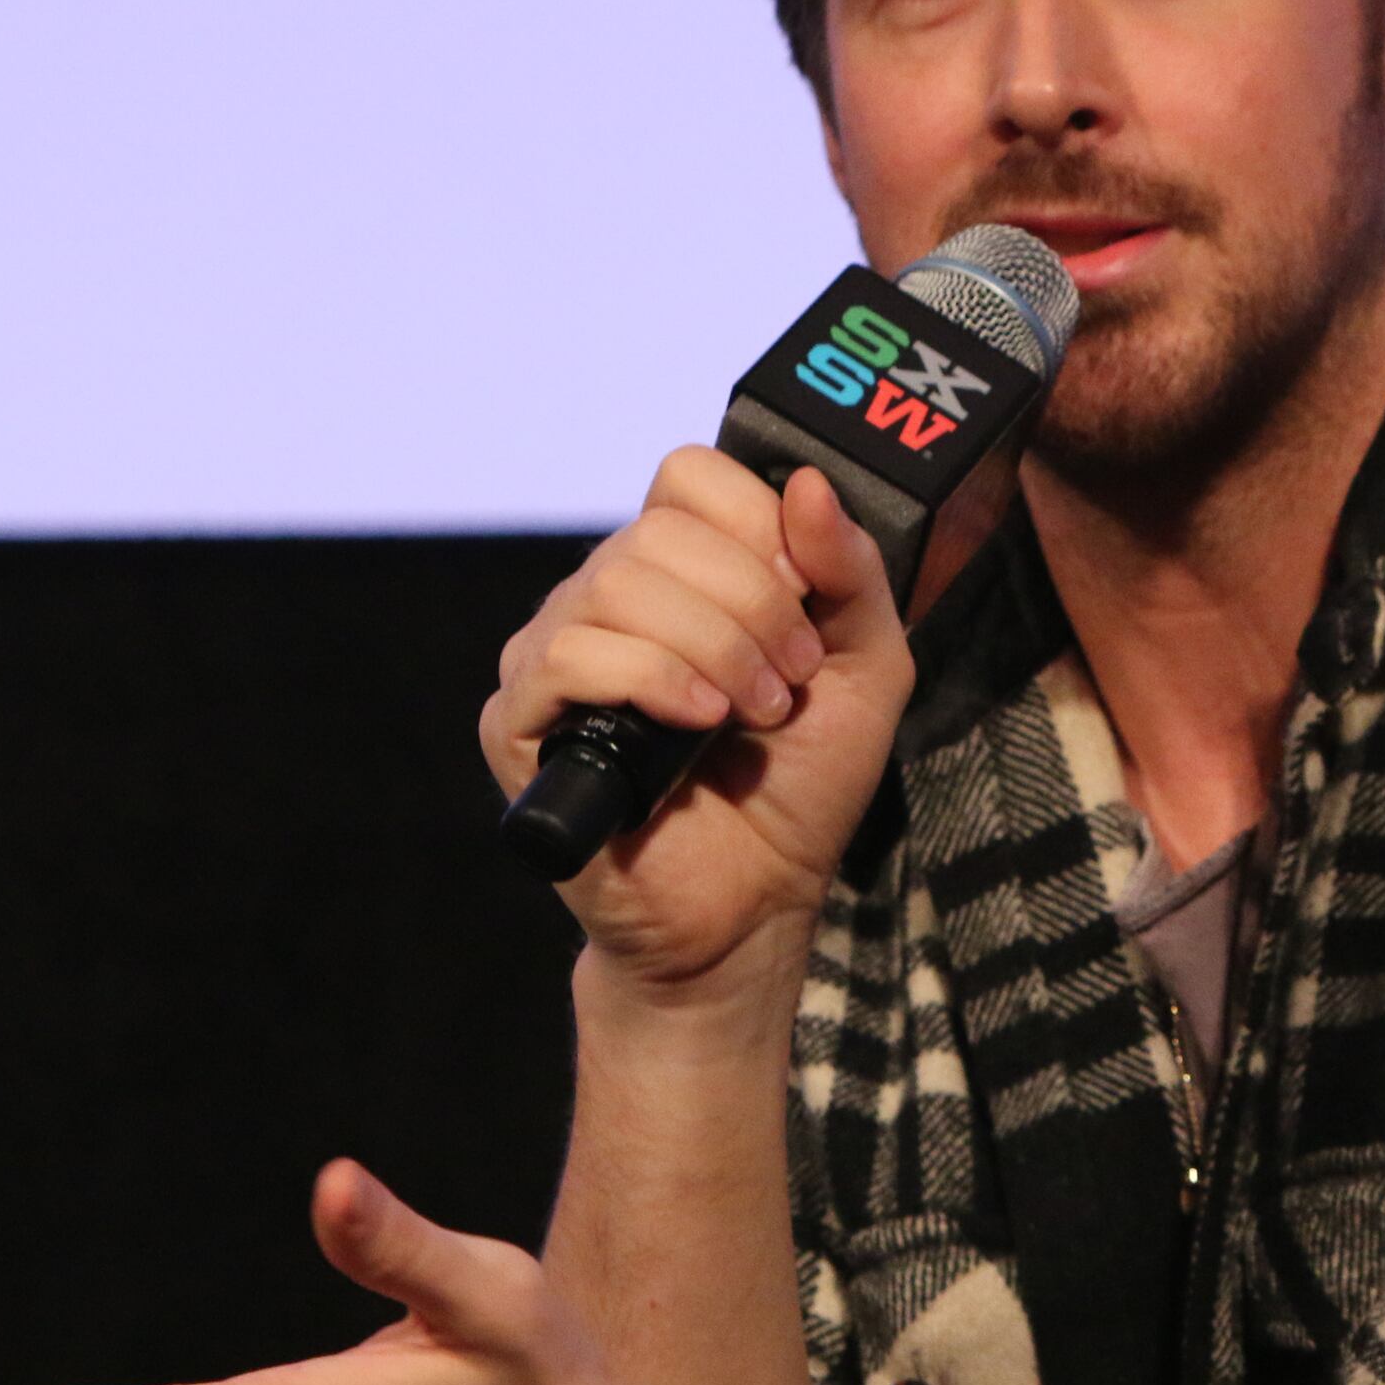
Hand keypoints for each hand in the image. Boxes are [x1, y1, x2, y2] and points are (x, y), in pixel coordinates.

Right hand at [478, 453, 911, 995]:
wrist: (753, 906)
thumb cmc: (798, 788)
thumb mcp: (864, 670)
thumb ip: (852, 572)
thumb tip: (806, 482)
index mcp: (677, 570)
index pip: (688, 477)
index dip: (755, 526)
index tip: (802, 604)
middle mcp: (605, 598)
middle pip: (657, 531)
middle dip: (749, 605)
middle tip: (785, 683)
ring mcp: (553, 656)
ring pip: (615, 587)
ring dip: (710, 649)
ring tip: (750, 715)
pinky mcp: (519, 724)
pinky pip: (565, 657)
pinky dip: (648, 681)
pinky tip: (696, 724)